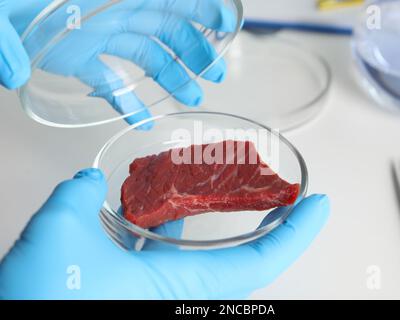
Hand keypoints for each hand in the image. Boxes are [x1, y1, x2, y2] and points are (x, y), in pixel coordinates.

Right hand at [0, 168, 329, 298]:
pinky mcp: (142, 289)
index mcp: (181, 288)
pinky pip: (175, 255)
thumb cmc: (46, 300)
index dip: (297, 233)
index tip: (321, 205)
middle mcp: (181, 295)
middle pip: (246, 258)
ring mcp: (164, 292)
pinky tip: (164, 203)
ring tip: (227, 187)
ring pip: (209, 254)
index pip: (260, 262)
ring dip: (221, 221)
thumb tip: (89, 180)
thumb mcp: (59, 235)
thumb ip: (78, 196)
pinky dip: (177, 227)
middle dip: (272, 225)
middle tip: (284, 194)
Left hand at [1, 0, 236, 124]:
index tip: (226, 22)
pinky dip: (126, 99)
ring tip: (192, 98)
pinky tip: (142, 118)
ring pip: (145, 53)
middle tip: (215, 74)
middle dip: (193, 49)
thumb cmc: (1, 1)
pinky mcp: (76, 57)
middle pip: (163, 26)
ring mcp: (93, 35)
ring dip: (171, 75)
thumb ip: (10, 38)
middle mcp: (106, 12)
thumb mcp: (1, 8)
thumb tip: (14, 72)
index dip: (200, 6)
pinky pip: (110, 79)